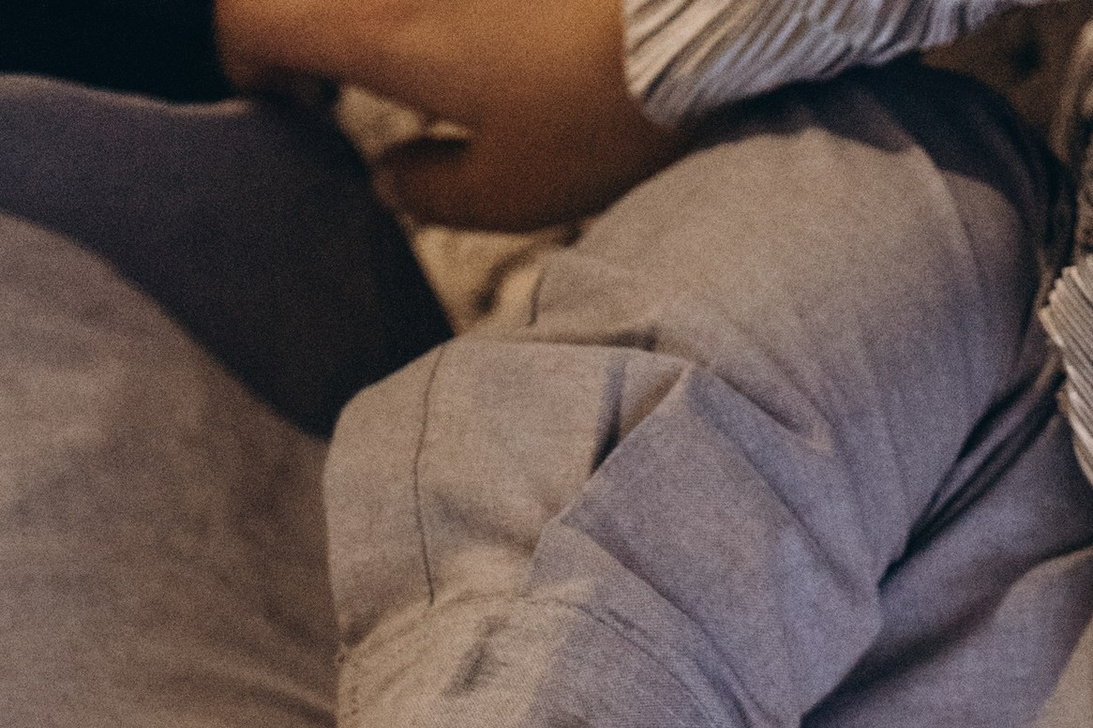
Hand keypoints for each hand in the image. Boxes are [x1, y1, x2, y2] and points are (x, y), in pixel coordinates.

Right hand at [214, 0, 676, 230]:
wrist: (692, 16)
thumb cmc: (601, 110)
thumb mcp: (515, 191)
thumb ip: (431, 191)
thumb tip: (387, 178)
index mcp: (377, 30)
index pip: (250, 16)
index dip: (246, 59)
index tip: (284, 101)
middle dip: (296, 30)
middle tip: (333, 82)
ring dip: (358, 17)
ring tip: (406, 66)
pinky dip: (421, 10)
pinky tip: (464, 31)